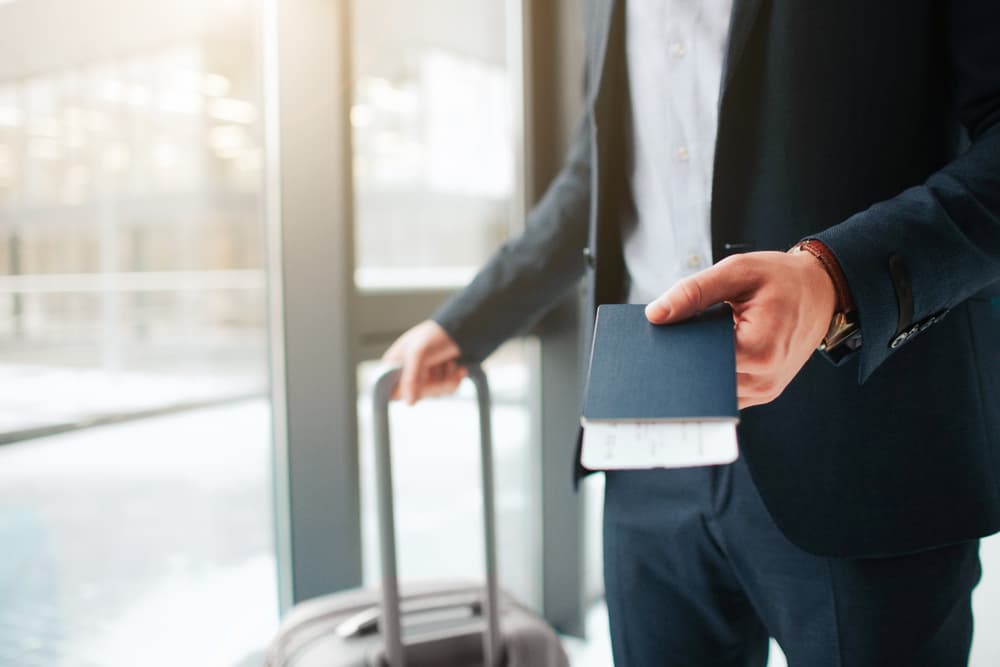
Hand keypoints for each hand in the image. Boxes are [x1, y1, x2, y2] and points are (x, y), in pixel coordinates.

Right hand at [382, 320, 464, 403]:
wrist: (458, 328)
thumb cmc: (433, 334)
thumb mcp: (417, 353)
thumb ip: (411, 378)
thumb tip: (408, 402)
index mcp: (394, 365)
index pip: (394, 391)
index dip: (407, 391)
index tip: (422, 382)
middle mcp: (408, 373)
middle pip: (418, 395)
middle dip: (434, 382)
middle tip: (442, 365)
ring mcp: (424, 378)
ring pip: (435, 394)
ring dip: (446, 378)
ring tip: (448, 361)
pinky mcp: (439, 380)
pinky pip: (446, 391)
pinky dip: (454, 379)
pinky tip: (457, 367)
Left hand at [645, 251, 837, 409]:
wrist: (822, 291)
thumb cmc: (782, 278)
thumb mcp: (737, 271)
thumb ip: (694, 291)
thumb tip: (655, 314)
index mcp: (759, 351)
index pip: (700, 362)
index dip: (674, 351)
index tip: (651, 344)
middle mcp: (764, 380)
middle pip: (704, 380)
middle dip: (680, 364)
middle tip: (657, 346)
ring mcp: (764, 390)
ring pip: (712, 391)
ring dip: (695, 372)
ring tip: (679, 348)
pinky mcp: (763, 391)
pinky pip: (726, 391)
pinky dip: (710, 376)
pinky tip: (697, 356)